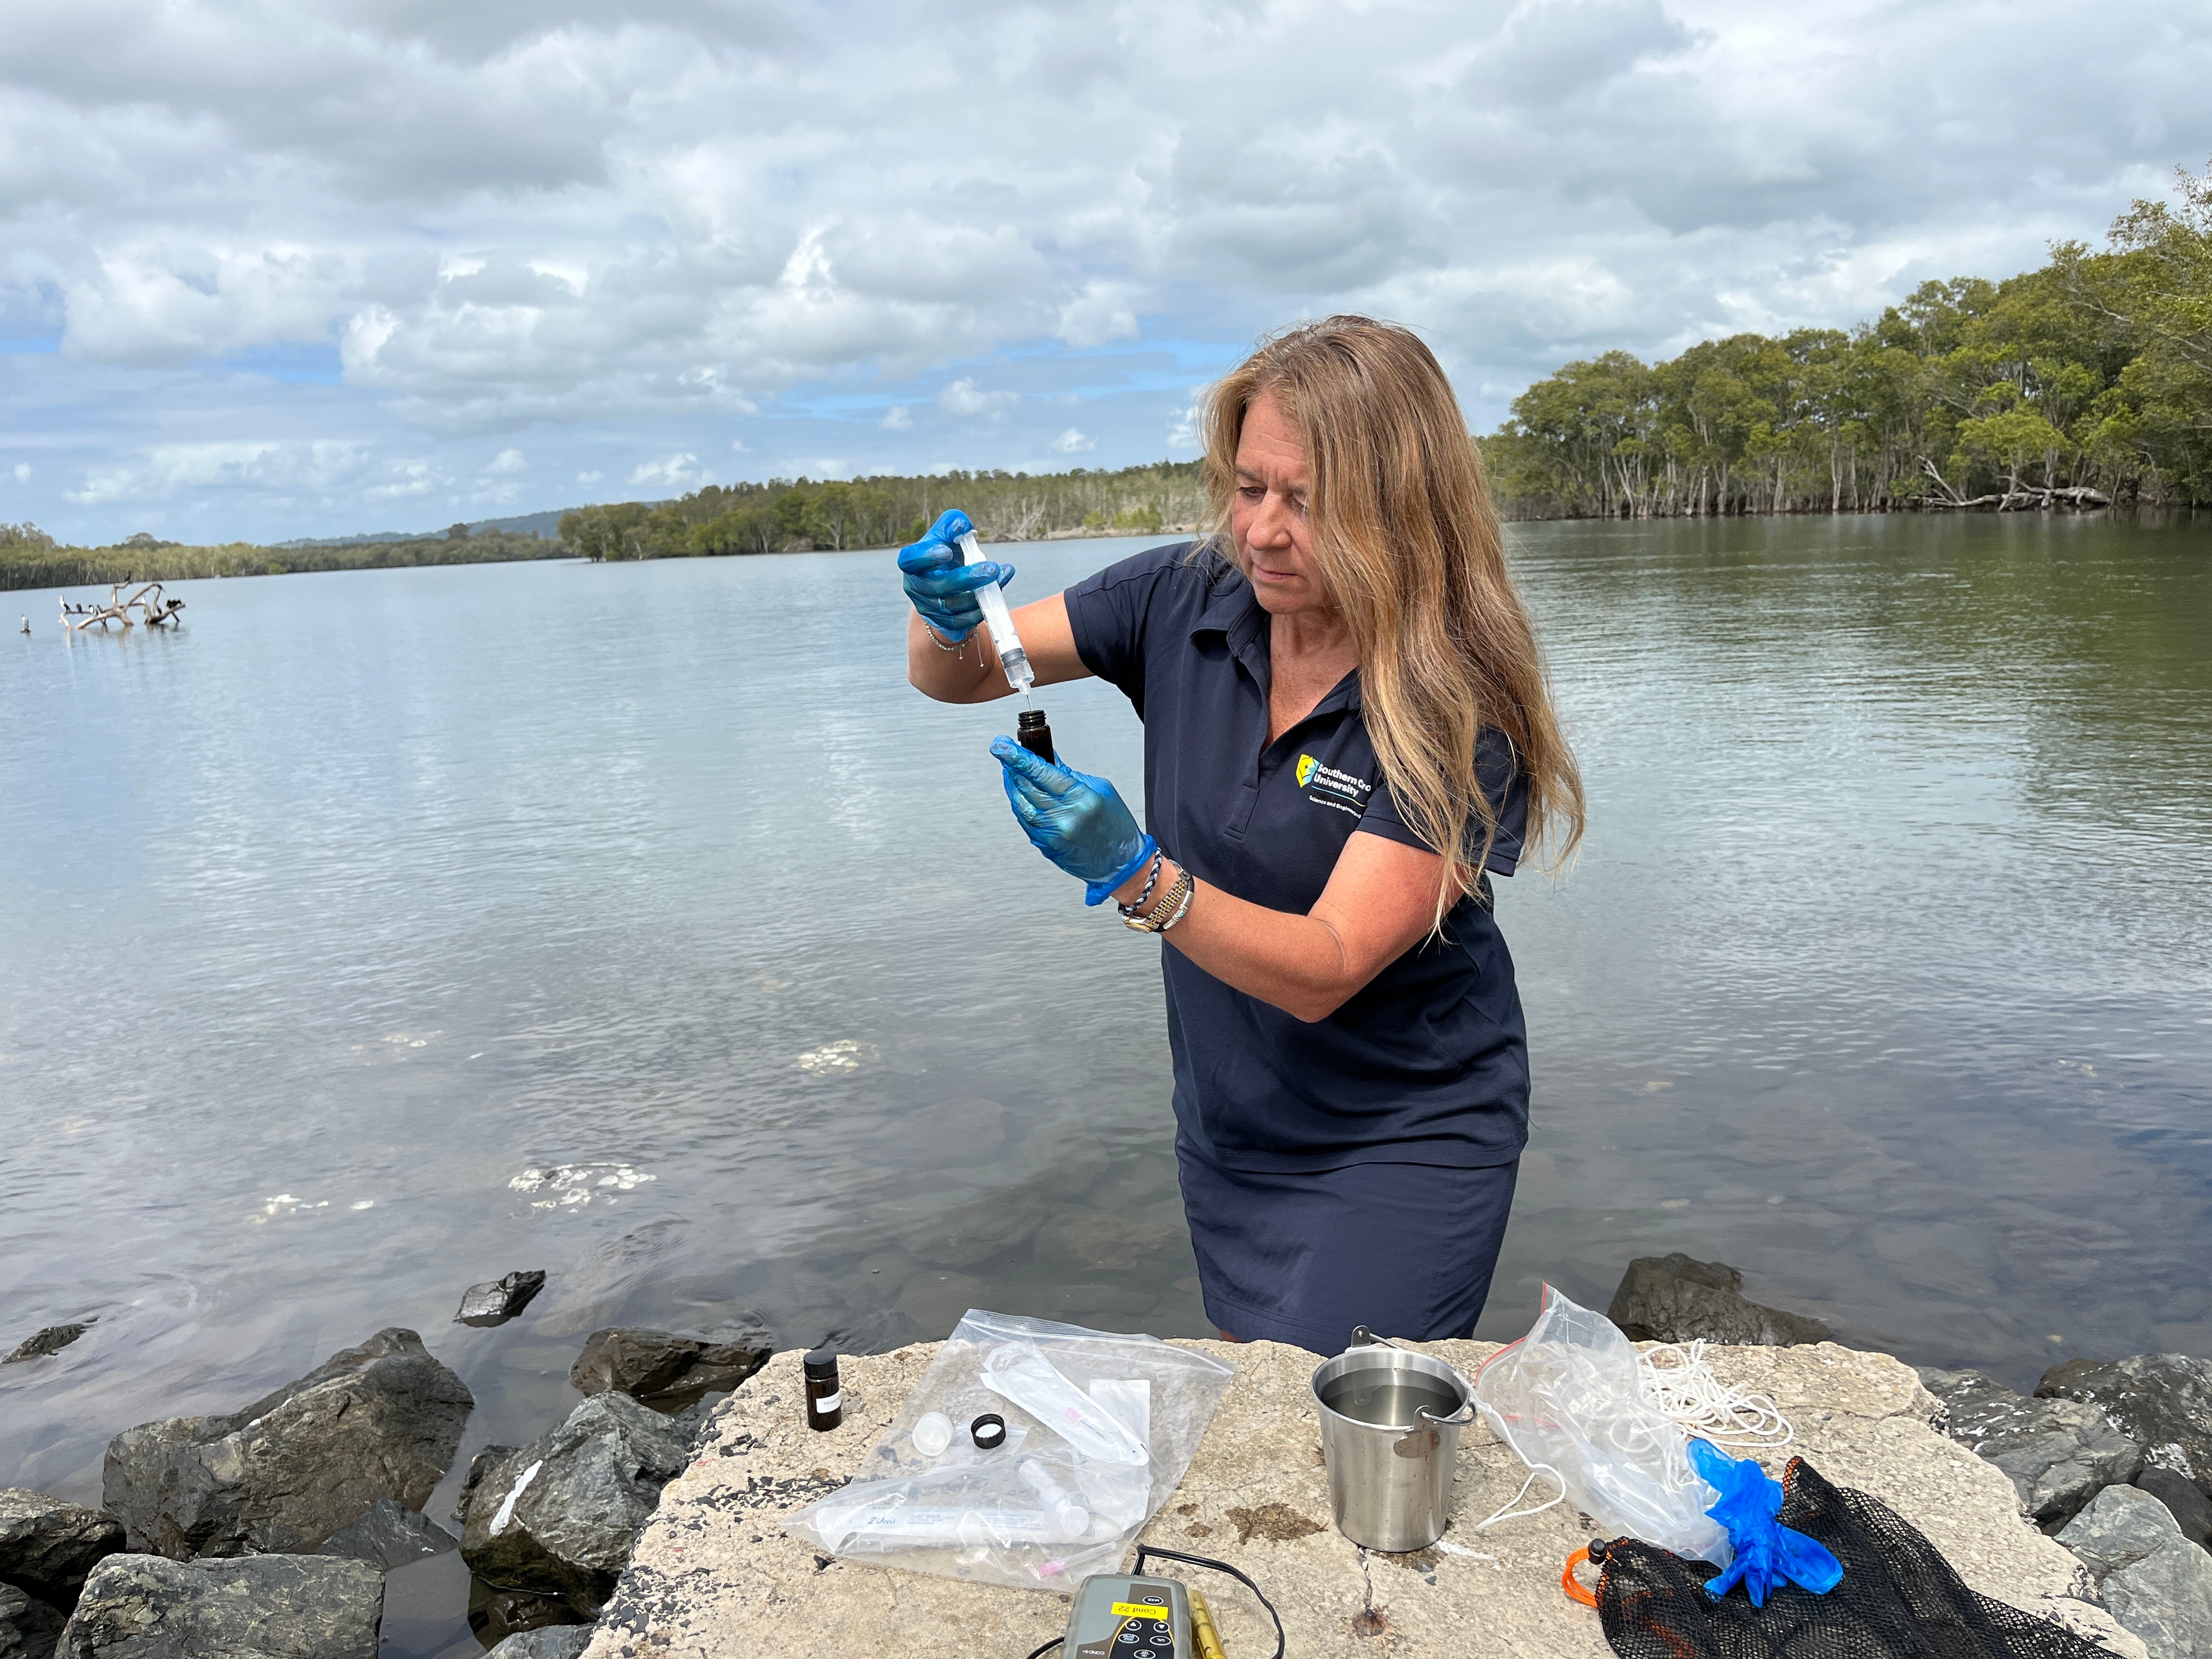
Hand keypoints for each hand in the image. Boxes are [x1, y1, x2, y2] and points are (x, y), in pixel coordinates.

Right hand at [898, 509, 1013, 642]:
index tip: (947, 552)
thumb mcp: (947, 534)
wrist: (949, 583)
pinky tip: (998, 591)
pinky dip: (983, 607)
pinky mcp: (945, 623)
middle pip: (937, 586)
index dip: (926, 557)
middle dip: (966, 578)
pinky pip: (964, 621)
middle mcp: (916, 588)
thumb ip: (953, 524)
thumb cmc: (948, 552)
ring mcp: (929, 609)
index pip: (910, 560)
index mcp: (912, 564)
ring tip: (999, 575)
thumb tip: (962, 526)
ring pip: (952, 606)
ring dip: (979, 593)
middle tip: (991, 568)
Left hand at [992, 737, 1157, 905]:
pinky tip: (1020, 792)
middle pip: (1026, 786)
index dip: (1018, 756)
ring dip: (1012, 784)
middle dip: (1010, 765)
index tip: (1002, 745)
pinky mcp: (1045, 846)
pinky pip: (1025, 820)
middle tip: (1002, 750)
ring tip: (1010, 768)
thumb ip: (1069, 774)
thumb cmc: (1116, 826)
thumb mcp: (1100, 789)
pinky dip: (1019, 803)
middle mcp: (1063, 818)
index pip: (1041, 772)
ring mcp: (1052, 835)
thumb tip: (1045, 758)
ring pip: (1020, 804)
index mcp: (1080, 799)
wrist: (1121, 863)